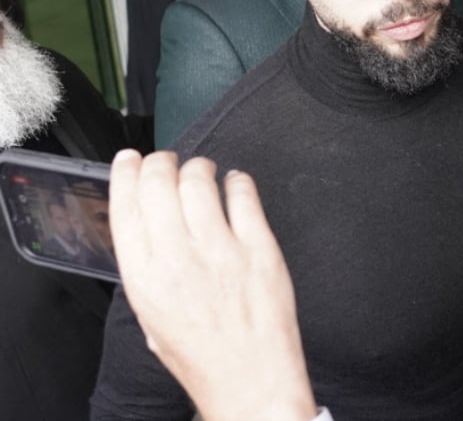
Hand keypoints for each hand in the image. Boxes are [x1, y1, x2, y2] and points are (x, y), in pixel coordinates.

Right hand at [109, 151, 316, 420]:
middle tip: (169, 161)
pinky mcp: (260, 249)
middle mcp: (179, 259)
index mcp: (145, 278)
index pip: (125, 207)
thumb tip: (149, 227)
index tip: (131, 160)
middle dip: (161, 162)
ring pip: (201, 182)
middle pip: (159, 185)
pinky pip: (244, 196)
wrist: (251, 380)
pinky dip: (238, 181)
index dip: (126, 174)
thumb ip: (148, 270)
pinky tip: (236, 184)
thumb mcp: (152, 317)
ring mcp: (222, 251)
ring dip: (199, 168)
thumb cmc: (203, 356)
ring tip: (203, 171)